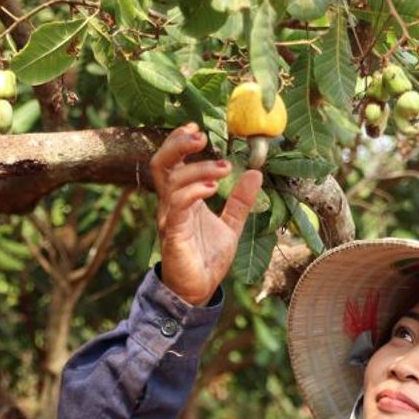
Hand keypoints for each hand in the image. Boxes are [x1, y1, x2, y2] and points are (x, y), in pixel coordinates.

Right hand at [151, 122, 262, 305]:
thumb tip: (256, 173)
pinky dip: (193, 193)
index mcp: (182, 198)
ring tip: (224, 169)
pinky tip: (212, 188)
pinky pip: (177, 207)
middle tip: (201, 136)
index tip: (197, 127)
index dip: (179, 142)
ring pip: (173, 183)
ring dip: (198, 170)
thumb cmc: (207, 258)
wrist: (197, 291)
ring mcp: (169, 218)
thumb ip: (241, 201)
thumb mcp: (231, 225)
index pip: (172, 162)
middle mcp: (171, 204)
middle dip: (177, 145)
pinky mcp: (172, 234)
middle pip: (162, 164)